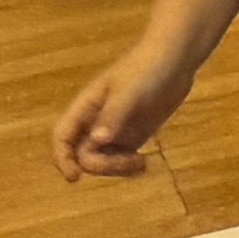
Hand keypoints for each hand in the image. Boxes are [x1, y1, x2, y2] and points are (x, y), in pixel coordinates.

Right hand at [56, 42, 190, 178]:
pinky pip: (121, 158)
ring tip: (140, 162)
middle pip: (83, 155)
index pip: (62, 137)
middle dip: (100, 165)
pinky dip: (128, 166)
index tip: (74, 178)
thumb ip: (113, 116)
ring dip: (116, 168)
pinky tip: (143, 164)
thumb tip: (96, 141)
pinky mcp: (134, 134)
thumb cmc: (147, 68)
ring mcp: (114, 129)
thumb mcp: (129, 92)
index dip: (62, 159)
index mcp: (85, 107)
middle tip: (129, 160)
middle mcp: (95, 121)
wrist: (176, 59)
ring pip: (102, 160)